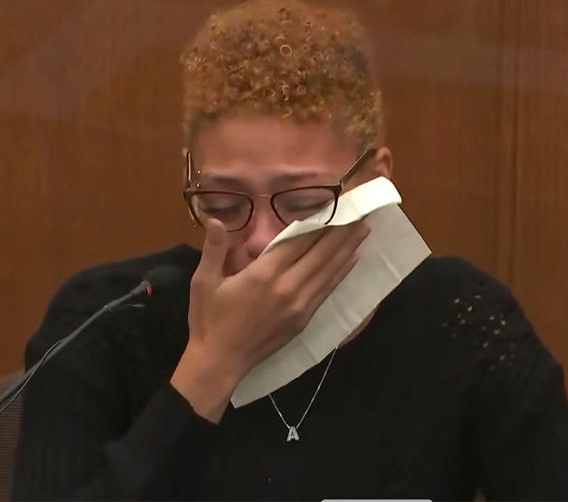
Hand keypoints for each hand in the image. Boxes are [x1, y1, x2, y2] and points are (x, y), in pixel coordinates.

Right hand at [171, 218, 368, 420]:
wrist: (220, 362)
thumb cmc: (209, 319)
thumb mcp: (203, 281)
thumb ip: (213, 248)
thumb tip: (216, 219)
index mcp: (264, 274)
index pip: (298, 241)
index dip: (319, 221)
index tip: (335, 205)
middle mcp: (287, 287)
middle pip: (321, 253)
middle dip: (342, 231)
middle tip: (362, 212)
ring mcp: (299, 305)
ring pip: (329, 271)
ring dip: (348, 249)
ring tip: (364, 230)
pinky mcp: (303, 320)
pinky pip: (327, 290)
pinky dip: (341, 273)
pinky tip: (351, 261)